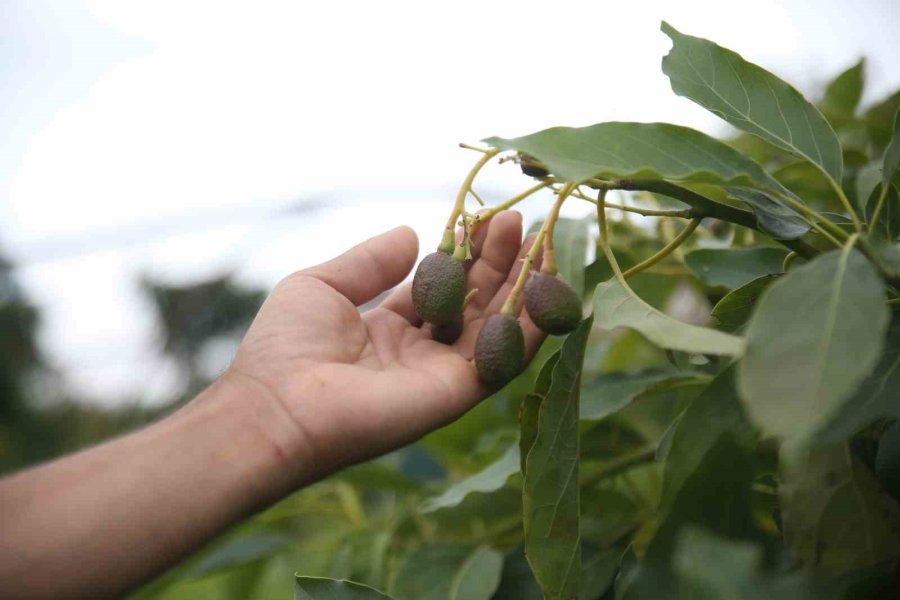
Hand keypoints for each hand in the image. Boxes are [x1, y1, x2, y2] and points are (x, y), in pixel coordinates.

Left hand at [227, 212, 543, 480]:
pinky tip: (542, 288)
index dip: (466, 253)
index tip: (489, 218)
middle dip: (499, 263)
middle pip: (474, 303)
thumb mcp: (322, 285)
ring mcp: (441, 375)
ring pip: (496, 329)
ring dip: (521, 288)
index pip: (443, 286)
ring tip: (539, 246)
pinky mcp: (456, 393)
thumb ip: (370, 261)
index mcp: (389, 329)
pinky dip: (526, 326)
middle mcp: (420, 352)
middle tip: (522, 223)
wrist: (277, 405)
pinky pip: (502, 359)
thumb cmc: (285, 346)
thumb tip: (411, 232)